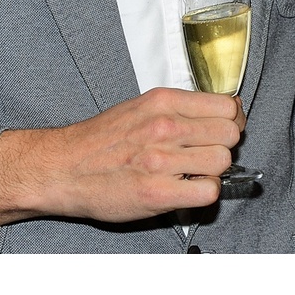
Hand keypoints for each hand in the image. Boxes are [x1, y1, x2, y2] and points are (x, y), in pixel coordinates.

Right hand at [0, 87, 246, 228]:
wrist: (63, 168)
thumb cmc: (100, 141)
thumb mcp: (141, 107)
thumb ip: (180, 108)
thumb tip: (223, 111)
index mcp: (164, 102)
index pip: (227, 105)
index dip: (232, 119)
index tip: (225, 128)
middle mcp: (165, 126)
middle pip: (230, 133)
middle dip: (223, 145)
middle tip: (205, 153)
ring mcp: (161, 160)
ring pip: (222, 162)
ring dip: (212, 171)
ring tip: (190, 172)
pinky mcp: (158, 192)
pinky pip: (209, 192)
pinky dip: (203, 193)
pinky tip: (186, 189)